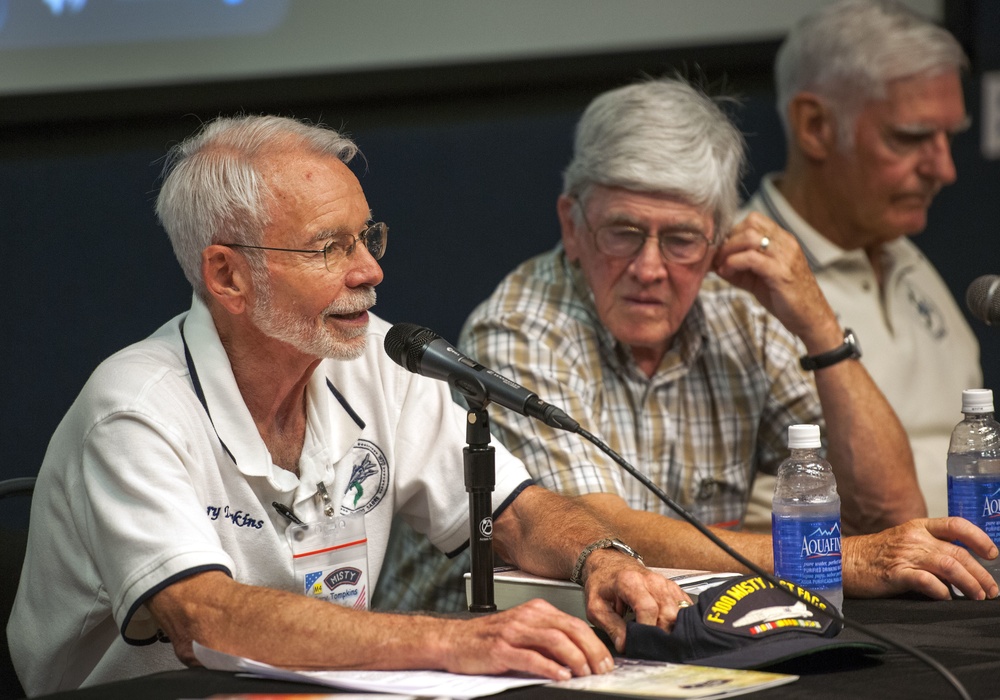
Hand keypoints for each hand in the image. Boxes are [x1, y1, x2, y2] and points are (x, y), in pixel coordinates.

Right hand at [440, 599, 613, 680]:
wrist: (452, 640)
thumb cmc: (487, 639)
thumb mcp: (522, 631)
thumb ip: (547, 639)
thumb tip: (579, 656)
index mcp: (535, 610)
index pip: (573, 623)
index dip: (594, 642)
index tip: (606, 660)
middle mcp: (526, 617)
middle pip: (569, 629)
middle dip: (591, 650)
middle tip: (602, 668)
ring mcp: (513, 632)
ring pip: (554, 640)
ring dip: (576, 658)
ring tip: (586, 673)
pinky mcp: (500, 649)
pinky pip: (531, 657)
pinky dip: (550, 667)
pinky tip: (561, 676)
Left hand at [581, 550, 691, 650]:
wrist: (609, 564)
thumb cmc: (602, 582)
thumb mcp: (596, 606)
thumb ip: (611, 627)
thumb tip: (625, 645)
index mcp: (630, 582)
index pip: (648, 608)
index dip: (647, 629)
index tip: (642, 643)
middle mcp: (652, 581)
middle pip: (669, 613)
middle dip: (662, 633)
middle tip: (650, 645)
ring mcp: (665, 583)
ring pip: (680, 612)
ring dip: (672, 629)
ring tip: (658, 639)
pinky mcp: (673, 588)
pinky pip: (685, 608)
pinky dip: (679, 621)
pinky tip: (667, 629)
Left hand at [713, 212, 839, 349]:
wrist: (810, 317)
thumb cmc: (785, 297)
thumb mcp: (758, 277)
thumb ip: (739, 266)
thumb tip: (714, 261)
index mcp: (783, 240)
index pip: (754, 219)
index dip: (733, 232)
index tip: (722, 250)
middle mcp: (786, 243)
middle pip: (750, 224)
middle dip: (728, 240)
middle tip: (718, 259)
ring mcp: (785, 257)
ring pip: (750, 237)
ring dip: (729, 250)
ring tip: (723, 267)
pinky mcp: (781, 273)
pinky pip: (752, 258)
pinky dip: (734, 263)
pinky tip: (728, 273)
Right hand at [843, 517, 999, 599]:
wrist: (843, 561)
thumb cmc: (873, 555)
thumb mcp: (904, 543)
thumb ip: (930, 551)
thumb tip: (959, 572)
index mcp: (918, 527)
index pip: (956, 525)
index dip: (978, 538)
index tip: (992, 554)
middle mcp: (914, 538)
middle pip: (958, 552)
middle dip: (981, 573)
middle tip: (991, 590)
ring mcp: (904, 555)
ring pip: (948, 566)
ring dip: (969, 583)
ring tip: (977, 596)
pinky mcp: (894, 573)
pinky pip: (926, 581)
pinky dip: (941, 591)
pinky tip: (946, 597)